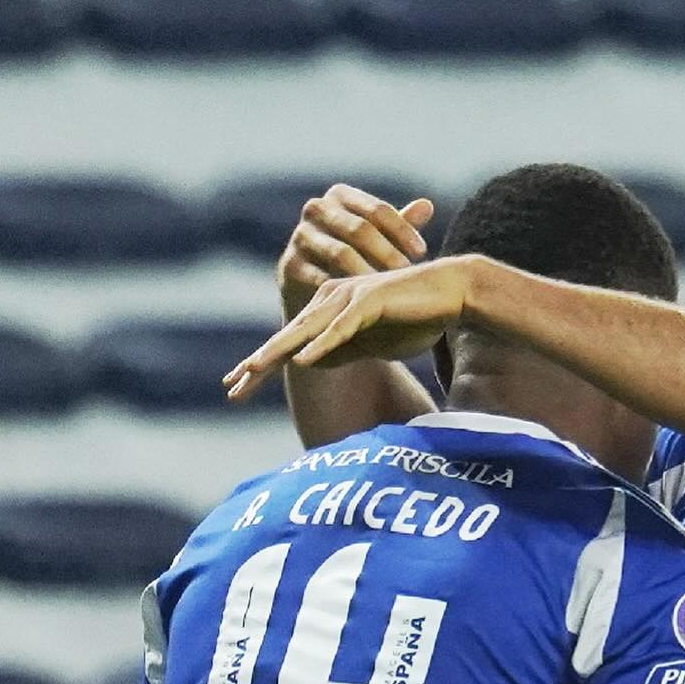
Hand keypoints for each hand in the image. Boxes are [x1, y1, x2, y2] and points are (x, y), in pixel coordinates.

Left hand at [226, 259, 474, 400]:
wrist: (452, 293)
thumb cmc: (415, 317)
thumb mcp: (371, 343)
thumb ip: (340, 349)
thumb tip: (306, 362)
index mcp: (330, 311)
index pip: (290, 344)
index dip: (263, 366)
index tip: (236, 390)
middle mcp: (332, 300)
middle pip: (288, 337)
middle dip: (258, 363)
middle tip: (232, 387)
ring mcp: (349, 298)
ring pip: (307, 330)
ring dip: (279, 351)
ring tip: (253, 372)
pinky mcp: (370, 300)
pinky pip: (341, 327)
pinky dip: (322, 343)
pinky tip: (304, 359)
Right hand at [277, 183, 435, 317]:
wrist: (315, 294)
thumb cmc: (357, 261)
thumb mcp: (380, 242)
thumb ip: (401, 225)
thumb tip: (427, 205)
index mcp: (340, 196)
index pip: (377, 209)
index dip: (402, 230)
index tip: (422, 253)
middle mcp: (316, 209)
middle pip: (359, 229)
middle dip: (387, 253)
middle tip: (407, 274)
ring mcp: (299, 237)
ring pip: (341, 253)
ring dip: (369, 274)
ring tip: (390, 291)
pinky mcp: (289, 266)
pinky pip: (321, 278)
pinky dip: (345, 293)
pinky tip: (366, 306)